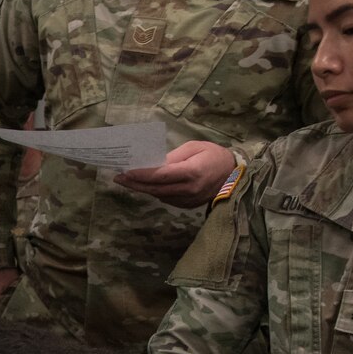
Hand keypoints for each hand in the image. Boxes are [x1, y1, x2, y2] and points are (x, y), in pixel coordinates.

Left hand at [115, 140, 235, 207]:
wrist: (234, 175)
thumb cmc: (214, 155)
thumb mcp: (194, 148)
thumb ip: (173, 157)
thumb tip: (153, 164)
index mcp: (192, 173)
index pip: (161, 176)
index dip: (141, 175)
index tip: (125, 172)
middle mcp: (188, 189)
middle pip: (155, 189)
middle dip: (135, 183)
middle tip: (118, 178)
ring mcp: (188, 200)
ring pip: (159, 195)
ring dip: (142, 188)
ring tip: (127, 180)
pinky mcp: (187, 206)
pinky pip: (166, 199)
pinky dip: (154, 191)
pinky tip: (145, 185)